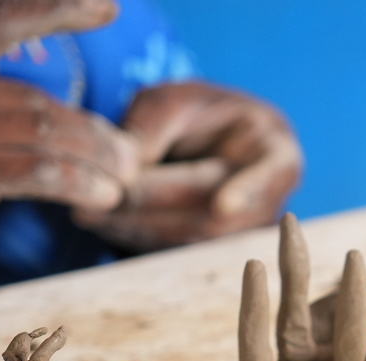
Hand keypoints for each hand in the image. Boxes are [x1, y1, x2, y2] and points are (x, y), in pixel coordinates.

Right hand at [0, 0, 139, 288]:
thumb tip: (32, 120)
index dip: (54, 8)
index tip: (105, 7)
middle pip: (33, 98)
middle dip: (93, 128)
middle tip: (128, 153)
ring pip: (45, 132)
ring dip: (98, 157)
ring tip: (124, 177)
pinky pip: (38, 171)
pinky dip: (81, 183)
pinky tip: (101, 196)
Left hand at [73, 81, 301, 251]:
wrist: (218, 143)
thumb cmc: (202, 115)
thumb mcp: (176, 102)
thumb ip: (152, 129)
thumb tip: (124, 169)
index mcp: (277, 153)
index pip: (269, 174)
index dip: (248, 190)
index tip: (223, 204)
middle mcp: (271, 201)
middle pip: (214, 211)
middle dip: (153, 205)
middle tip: (97, 200)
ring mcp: (247, 233)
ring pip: (193, 237)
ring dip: (139, 227)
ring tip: (88, 214)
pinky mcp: (218, 252)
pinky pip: (180, 249)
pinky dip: (140, 237)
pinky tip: (104, 223)